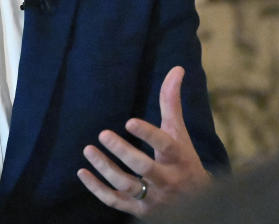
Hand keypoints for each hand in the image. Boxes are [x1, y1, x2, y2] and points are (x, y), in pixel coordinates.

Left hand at [77, 66, 211, 216]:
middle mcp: (167, 180)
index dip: (148, 134)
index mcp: (179, 158)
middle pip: (144, 168)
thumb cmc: (183, 160)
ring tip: (88, 149)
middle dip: (123, 152)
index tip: (129, 121)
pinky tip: (83, 172)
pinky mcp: (139, 210)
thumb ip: (172, 102)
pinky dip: (97, 189)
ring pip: (127, 186)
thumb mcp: (179, 132)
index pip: (165, 146)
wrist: (196, 203)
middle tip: (103, 134)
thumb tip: (176, 68)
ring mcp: (152, 197)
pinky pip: (115, 202)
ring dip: (105, 169)